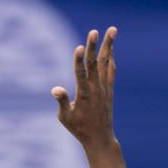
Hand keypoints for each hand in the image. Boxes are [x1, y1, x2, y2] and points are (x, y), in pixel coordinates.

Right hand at [52, 26, 117, 147]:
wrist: (100, 138)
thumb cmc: (79, 128)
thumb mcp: (65, 118)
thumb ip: (61, 102)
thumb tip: (55, 89)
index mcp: (84, 95)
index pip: (80, 74)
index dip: (79, 60)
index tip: (79, 46)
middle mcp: (96, 89)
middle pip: (94, 64)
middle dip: (94, 47)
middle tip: (94, 31)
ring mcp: (104, 88)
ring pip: (106, 63)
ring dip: (108, 46)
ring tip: (112, 29)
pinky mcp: (109, 90)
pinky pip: (110, 71)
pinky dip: (110, 59)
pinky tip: (111, 49)